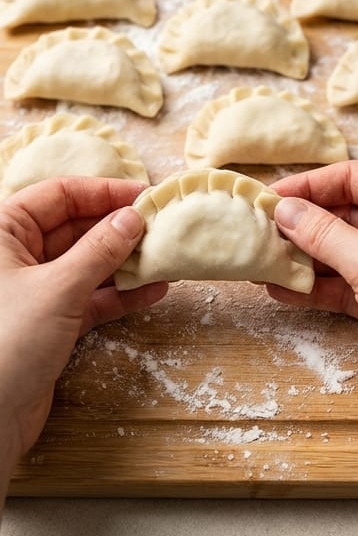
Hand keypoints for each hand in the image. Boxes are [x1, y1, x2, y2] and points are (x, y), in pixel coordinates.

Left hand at [0, 178, 166, 483]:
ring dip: (125, 262)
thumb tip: (133, 216)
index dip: (102, 192)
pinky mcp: (48, 325)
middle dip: (118, 229)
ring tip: (164, 257)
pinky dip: (119, 294)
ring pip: (87, 264)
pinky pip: (90, 298)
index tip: (144, 196)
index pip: (58, 195)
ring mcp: (34, 293)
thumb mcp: (59, 288)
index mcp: (3, 234)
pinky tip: (152, 290)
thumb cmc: (6, 343)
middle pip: (75, 228)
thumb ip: (100, 249)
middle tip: (160, 227)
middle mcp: (16, 259)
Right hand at [269, 162, 357, 397]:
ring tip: (265, 260)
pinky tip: (283, 288)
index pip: (354, 177)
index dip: (310, 186)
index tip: (274, 195)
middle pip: (344, 213)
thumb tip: (288, 211)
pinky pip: (344, 283)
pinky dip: (315, 286)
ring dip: (303, 257)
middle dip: (302, 224)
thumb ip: (325, 234)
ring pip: (340, 250)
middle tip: (263, 230)